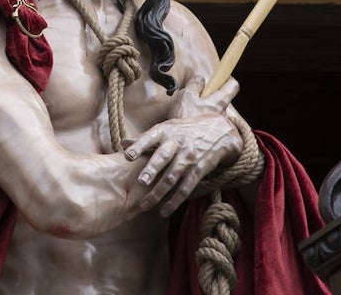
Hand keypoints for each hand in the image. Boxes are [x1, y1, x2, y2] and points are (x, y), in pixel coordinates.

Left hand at [124, 76, 241, 215]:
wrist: (218, 131)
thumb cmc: (184, 131)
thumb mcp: (166, 128)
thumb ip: (145, 138)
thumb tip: (122, 143)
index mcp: (165, 131)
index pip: (150, 137)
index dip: (139, 146)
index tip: (127, 155)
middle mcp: (176, 144)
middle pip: (163, 157)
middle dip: (152, 169)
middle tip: (141, 181)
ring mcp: (188, 158)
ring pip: (172, 177)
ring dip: (159, 192)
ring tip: (145, 205)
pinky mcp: (198, 170)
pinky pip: (185, 188)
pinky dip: (174, 201)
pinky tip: (164, 212)